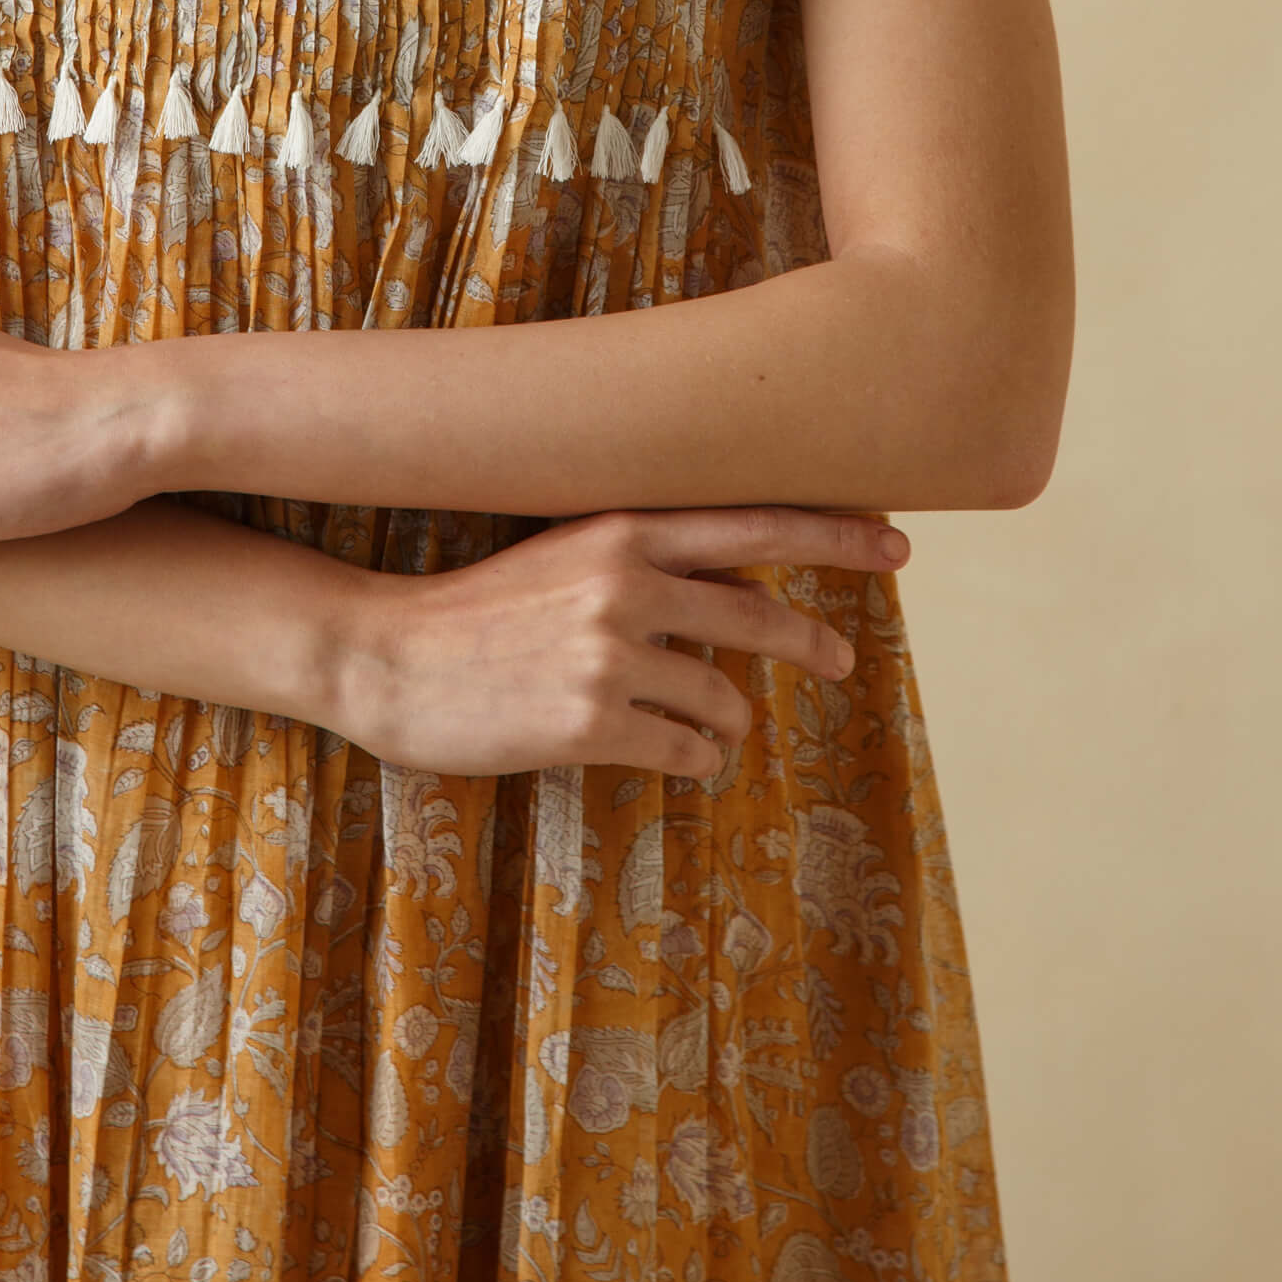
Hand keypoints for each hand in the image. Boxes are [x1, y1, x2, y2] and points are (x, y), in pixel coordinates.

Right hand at [337, 504, 908, 777]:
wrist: (384, 658)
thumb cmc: (474, 611)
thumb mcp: (561, 557)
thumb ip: (640, 561)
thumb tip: (731, 586)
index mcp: (619, 531)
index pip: (751, 523)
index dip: (832, 532)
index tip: (896, 542)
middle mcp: (623, 583)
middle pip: (759, 614)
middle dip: (813, 641)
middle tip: (841, 659)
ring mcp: (608, 655)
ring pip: (725, 701)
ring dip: (724, 722)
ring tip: (692, 728)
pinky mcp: (590, 722)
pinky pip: (686, 752)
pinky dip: (689, 759)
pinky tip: (660, 753)